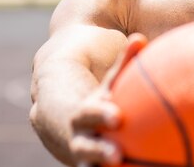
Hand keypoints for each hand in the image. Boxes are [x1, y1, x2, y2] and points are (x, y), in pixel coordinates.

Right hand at [69, 33, 146, 166]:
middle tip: (117, 155)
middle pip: (83, 146)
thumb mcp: (104, 68)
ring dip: (100, 163)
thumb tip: (140, 39)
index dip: (99, 116)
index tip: (118, 117)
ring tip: (122, 166)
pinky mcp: (85, 160)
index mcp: (77, 108)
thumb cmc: (89, 73)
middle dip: (98, 151)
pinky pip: (95, 166)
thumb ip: (122, 59)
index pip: (86, 113)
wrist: (53, 93)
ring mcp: (77, 149)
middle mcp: (74, 134)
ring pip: (87, 160)